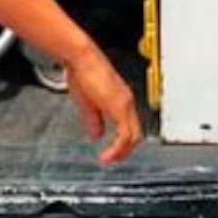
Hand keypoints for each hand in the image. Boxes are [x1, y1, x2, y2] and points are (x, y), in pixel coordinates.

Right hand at [63, 46, 143, 164]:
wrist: (81, 58)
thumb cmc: (82, 71)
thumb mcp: (87, 101)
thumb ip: (93, 120)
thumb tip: (97, 134)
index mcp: (120, 99)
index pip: (129, 126)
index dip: (123, 142)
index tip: (112, 152)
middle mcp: (126, 101)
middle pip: (136, 133)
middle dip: (125, 150)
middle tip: (113, 159)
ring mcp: (125, 103)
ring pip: (133, 136)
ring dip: (123, 151)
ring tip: (110, 159)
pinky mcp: (120, 106)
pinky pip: (125, 135)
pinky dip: (118, 148)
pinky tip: (108, 154)